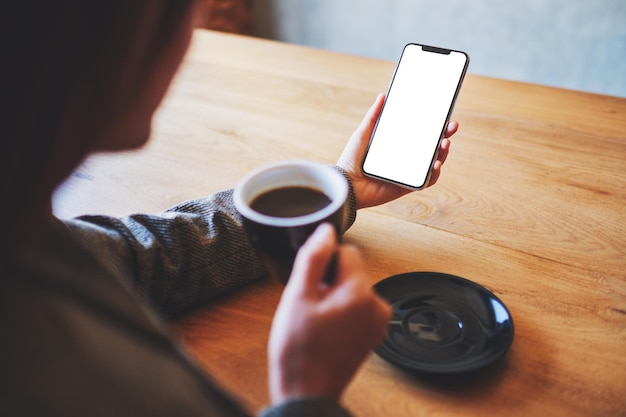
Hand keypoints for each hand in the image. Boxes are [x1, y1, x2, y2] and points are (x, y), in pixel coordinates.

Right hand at [267, 224, 390, 403]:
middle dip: (328, 281)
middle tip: (309, 306)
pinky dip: (341, 311)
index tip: (310, 284)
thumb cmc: (299, 352)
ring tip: (315, 320)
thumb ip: (313, 258)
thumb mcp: (297, 297)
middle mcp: (378, 307)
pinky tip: (324, 329)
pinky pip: (357, 306)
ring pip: (352, 288)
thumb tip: (325, 231)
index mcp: (362, 294)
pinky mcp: (374, 334)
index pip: (347, 251)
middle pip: (351, 270)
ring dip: (333, 296)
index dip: (323, 262)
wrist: (307, 394)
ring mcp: (378, 323)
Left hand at [337, 93, 458, 208]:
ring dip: (443, 153)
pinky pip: (426, 181)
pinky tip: (436, 164)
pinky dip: (434, 173)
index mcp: (398, 144)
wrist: (346, 184)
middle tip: (452, 126)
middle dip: (445, 136)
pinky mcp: (407, 187)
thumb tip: (383, 95)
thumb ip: (373, 116)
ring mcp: (407, 172)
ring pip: (433, 162)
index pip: (420, 132)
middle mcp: (405, 158)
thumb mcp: (363, 133)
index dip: (434, 124)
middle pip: (431, 146)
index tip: (444, 114)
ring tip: (444, 143)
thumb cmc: (352, 159)